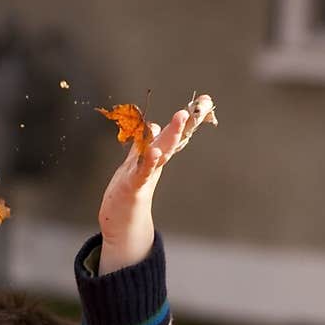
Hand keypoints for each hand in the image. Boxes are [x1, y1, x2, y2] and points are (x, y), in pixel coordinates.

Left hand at [97, 109, 188, 274]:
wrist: (121, 224)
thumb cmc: (127, 193)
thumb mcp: (136, 164)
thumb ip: (142, 145)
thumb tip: (153, 127)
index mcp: (154, 158)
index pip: (170, 134)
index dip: (184, 119)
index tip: (203, 100)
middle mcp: (153, 165)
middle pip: (169, 141)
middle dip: (180, 124)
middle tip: (191, 108)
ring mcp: (145, 175)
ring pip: (160, 152)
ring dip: (170, 136)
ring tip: (180, 118)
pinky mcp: (134, 186)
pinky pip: (143, 172)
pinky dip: (149, 161)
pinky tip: (154, 151)